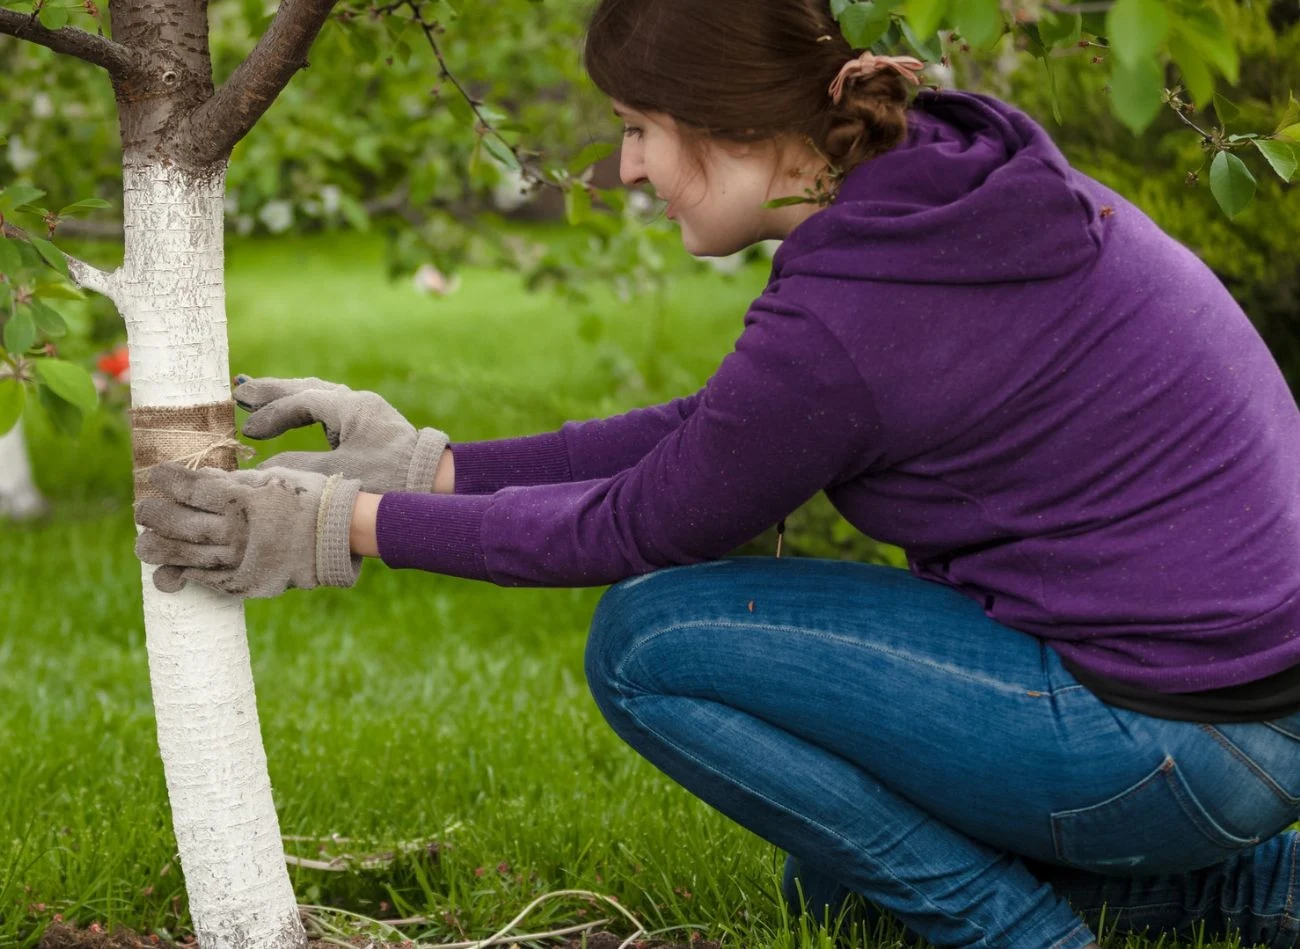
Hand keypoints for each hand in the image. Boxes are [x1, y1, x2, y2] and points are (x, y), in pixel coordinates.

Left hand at [134, 463, 362, 597]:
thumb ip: (235, 481)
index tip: (155, 475)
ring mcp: (240, 559)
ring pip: (187, 556)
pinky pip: (210, 580)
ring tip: (144, 546)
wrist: (343, 534)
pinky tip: (172, 573)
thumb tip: (201, 480)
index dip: (168, 480)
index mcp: (242, 498)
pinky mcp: (248, 581)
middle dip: (154, 516)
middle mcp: (236, 530)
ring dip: (160, 551)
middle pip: (181, 523)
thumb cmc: (310, 497)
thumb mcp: (274, 477)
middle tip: (142, 511)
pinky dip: (187, 576)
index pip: (192, 488)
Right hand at [233, 376, 448, 493]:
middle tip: (238, 390)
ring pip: (318, 395)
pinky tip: (290, 414)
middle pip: (308, 388)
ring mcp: (364, 412)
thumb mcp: (339, 474)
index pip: (303, 401)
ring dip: (287, 396)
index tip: (248, 431)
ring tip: (256, 395)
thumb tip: (262, 469)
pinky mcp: (367, 425)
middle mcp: (359, 402)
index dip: (272, 414)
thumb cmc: (390, 480)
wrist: (434, 486)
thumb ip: (298, 467)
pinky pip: (328, 409)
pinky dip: (304, 409)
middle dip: (272, 390)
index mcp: (353, 407)